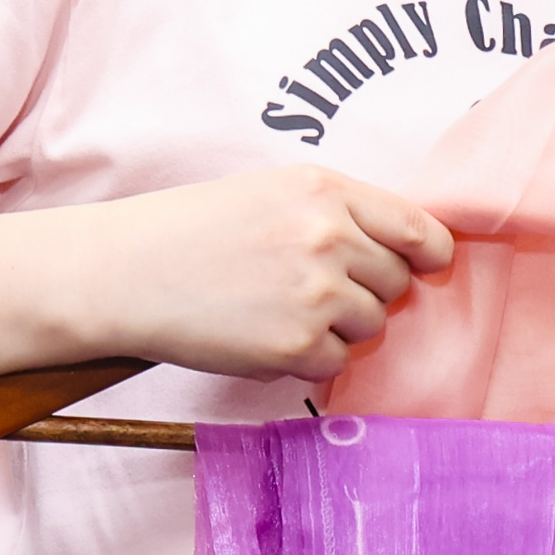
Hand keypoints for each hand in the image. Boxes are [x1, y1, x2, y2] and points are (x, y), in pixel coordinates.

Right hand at [68, 166, 456, 381]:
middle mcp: (329, 238)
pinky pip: (336, 362)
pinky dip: (309, 359)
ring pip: (370, 324)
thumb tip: (407, 251)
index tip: (425, 266)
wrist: (127, 272)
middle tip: (309, 289)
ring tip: (278, 309)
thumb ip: (339, 212)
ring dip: (338, 326)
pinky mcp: (296, 346)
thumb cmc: (194, 230)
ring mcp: (316, 294)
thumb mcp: (272, 191)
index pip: (418, 228)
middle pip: (396, 282)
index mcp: (326, 191)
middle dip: (366, 290)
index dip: (428, 253)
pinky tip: (263, 335)